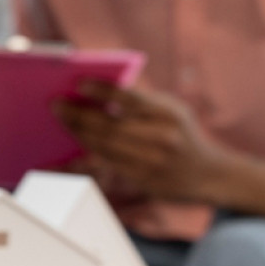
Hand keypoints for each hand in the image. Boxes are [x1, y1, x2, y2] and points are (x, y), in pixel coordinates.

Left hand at [53, 80, 225, 202]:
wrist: (207, 174)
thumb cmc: (182, 134)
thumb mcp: (173, 110)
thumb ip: (143, 102)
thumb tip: (99, 93)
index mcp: (169, 114)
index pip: (130, 100)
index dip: (103, 92)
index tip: (80, 84)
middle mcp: (162, 139)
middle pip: (111, 126)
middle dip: (80, 116)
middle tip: (57, 106)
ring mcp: (152, 163)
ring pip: (105, 149)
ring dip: (79, 135)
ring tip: (61, 121)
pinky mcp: (143, 182)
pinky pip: (105, 171)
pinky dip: (82, 163)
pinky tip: (62, 159)